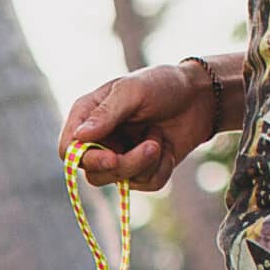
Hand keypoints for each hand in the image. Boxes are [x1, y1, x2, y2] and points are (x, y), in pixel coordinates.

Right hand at [59, 61, 234, 193]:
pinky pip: (146, 184)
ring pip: (120, 181)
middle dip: (125, 165)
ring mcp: (120, 156)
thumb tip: (79, 136)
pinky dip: (161, 169)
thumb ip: (106, 114)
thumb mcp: (133, 91)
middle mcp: (100, 139)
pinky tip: (168, 149)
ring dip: (146, 164)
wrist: (200, 97)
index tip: (111, 159)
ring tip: (159, 138)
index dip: (85, 160)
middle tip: (151, 148)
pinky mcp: (142, 170)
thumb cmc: (163, 85)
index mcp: (87, 116)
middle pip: (94, 173)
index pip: (69, 150)